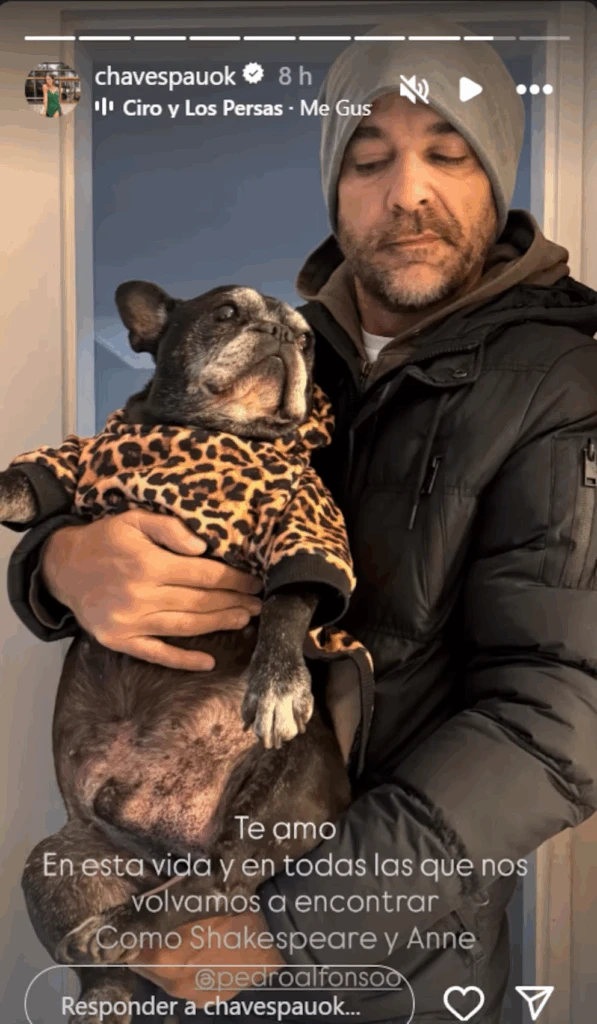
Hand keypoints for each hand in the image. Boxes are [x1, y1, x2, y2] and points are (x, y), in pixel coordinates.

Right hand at [41, 510, 262, 669]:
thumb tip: (203, 547)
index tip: (254, 582)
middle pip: (200, 602)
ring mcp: (130, 622)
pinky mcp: (120, 641)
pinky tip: (208, 662)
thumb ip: (170, 529)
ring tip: (244, 620)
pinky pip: (157, 654)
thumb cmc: (105, 539)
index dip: (234, 579)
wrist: (62, 567)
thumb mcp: (135, 520)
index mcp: (148, 564)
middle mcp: (140, 595)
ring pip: (185, 626)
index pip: (204, 574)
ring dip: (218, 625)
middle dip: (234, 602)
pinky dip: (184, 660)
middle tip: (259, 605)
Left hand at [129, 911, 285, 1007]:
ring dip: (171, 961)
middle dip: (151, 950)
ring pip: (169, 977)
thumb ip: (160, 908)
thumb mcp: (191, 899)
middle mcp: (174, 984)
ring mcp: (194, 996)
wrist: (272, 933)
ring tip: (189, 939)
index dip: (133, 937)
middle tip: (163, 929)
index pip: (130, 953)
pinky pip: (192, 984)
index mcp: (164, 959)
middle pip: (148, 967)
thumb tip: (139, 907)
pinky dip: (193, 971)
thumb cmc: (231, 910)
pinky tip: (208, 953)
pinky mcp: (213, 999)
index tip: (139, 925)